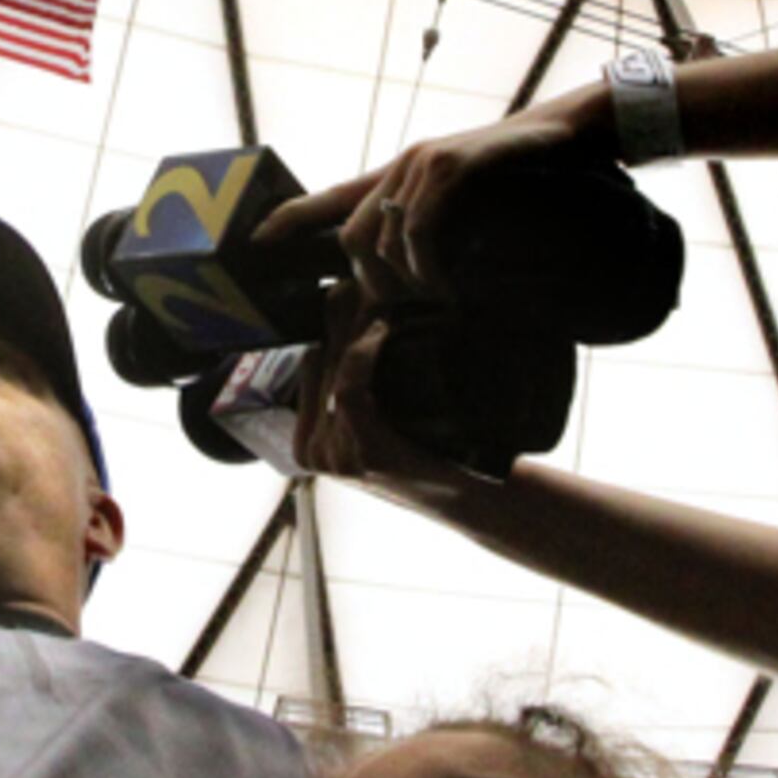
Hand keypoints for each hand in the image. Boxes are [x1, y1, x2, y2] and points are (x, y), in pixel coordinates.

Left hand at [264, 95, 602, 307]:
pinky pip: (419, 227)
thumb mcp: (464, 202)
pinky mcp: (452, 165)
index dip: (290, 217)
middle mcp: (402, 166)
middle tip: (397, 312)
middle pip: (351, 235)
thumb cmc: (519, 174)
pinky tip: (444, 285)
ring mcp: (424, 163)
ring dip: (401, 281)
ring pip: (382, 237)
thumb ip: (431, 227)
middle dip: (366, 283)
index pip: (331, 197)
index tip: (256, 241)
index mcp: (398, 176)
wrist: (567, 134)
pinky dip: (426, 265)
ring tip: (430, 302)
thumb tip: (410, 277)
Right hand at [292, 292, 484, 505]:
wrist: (470, 497)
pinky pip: (352, 387)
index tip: (344, 290)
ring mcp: (334, 457)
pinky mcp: (361, 454)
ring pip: (335, 370)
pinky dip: (365, 352)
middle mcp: (314, 453)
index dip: (327, 326)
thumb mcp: (383, 418)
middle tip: (353, 280)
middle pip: (320, 364)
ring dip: (355, 328)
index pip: (308, 367)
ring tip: (371, 295)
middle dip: (338, 319)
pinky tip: (382, 329)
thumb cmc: (432, 452)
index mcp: (307, 444)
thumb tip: (346, 314)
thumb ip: (357, 385)